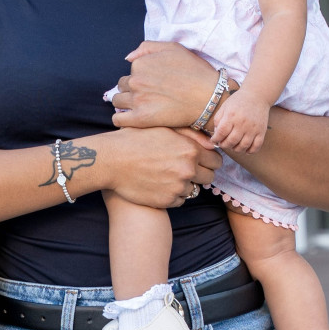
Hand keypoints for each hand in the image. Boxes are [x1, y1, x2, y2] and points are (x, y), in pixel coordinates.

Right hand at [95, 126, 220, 208]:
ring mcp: (178, 187)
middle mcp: (188, 169)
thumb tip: (212, 144)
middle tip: (184, 169)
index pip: (216, 161)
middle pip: (209, 178)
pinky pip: (180, 201)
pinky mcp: (167, 201)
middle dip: (200, 174)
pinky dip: (173, 195)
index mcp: (190, 150)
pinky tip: (159, 185)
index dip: (209, 160)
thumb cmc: (136, 140)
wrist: (111, 160)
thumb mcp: (164, 128)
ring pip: (194, 190)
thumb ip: (191, 135)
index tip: (200, 160)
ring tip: (166, 175)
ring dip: (185, 184)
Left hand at [108, 41, 228, 128]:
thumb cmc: (195, 71)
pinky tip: (132, 118)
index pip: (130, 72)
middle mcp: (136, 80)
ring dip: (126, 103)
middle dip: (132, 90)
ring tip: (141, 107)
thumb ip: (148, 48)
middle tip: (149, 96)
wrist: (209, 97)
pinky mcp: (141, 118)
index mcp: (141, 64)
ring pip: (118, 101)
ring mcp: (137, 100)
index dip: (140, 78)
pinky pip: (118, 119)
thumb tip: (128, 58)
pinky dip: (122, 119)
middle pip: (122, 86)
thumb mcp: (173, 48)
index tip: (152, 84)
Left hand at [207, 89, 269, 152]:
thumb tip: (215, 134)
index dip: (215, 139)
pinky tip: (245, 148)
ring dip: (236, 149)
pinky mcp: (262, 131)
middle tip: (223, 143)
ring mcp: (253, 128)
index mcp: (231, 116)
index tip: (214, 140)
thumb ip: (218, 120)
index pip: (221, 133)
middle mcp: (242, 123)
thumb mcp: (224, 107)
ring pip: (243, 146)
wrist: (257, 95)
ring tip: (233, 145)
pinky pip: (256, 146)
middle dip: (224, 145)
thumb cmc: (238, 101)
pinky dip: (250, 151)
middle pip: (231, 141)